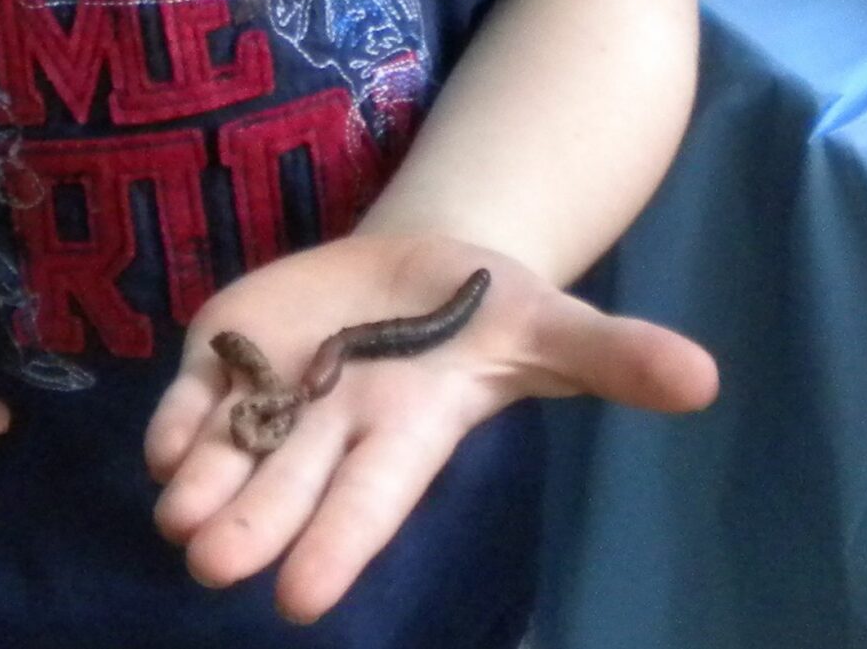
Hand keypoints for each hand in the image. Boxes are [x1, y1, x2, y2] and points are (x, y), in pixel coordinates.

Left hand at [144, 234, 715, 624]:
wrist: (426, 267)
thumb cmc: (492, 311)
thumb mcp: (556, 325)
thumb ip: (618, 358)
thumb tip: (707, 380)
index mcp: (407, 435)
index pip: (370, 501)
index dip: (337, 545)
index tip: (299, 600)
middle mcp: (333, 430)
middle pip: (287, 488)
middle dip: (251, 526)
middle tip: (209, 566)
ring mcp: (278, 392)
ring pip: (230, 451)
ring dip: (200, 483)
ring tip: (174, 514)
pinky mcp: (235, 350)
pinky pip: (198, 392)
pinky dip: (177, 417)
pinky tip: (158, 444)